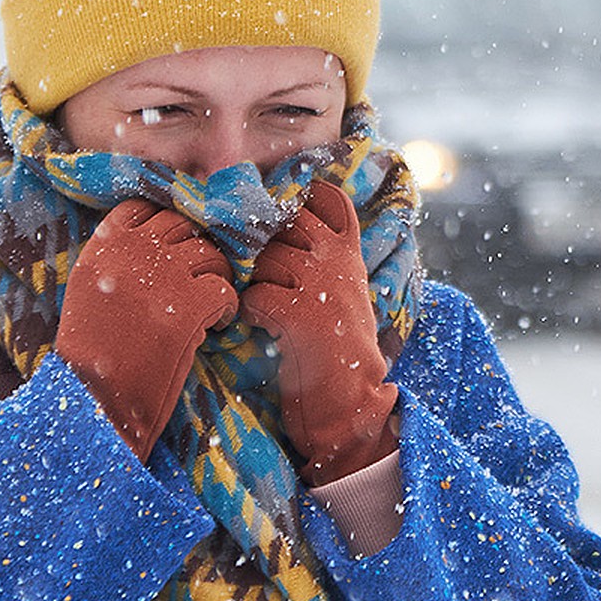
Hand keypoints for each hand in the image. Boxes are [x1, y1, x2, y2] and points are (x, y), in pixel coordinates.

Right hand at [55, 198, 236, 460]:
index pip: (145, 206)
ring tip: (211, 305)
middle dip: (198, 249)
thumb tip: (158, 242)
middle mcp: (132, 252)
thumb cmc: (92, 355)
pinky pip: (225, 289)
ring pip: (211, 254)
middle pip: (183, 225)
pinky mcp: (188, 306)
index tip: (179, 247)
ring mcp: (162, 276)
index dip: (168, 224)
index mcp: (104, 246)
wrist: (93, 399)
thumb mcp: (89, 292)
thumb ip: (117, 259)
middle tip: (202, 278)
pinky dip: (228, 308)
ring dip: (217, 277)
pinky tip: (217, 326)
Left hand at [241, 181, 397, 484]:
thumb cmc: (337, 349)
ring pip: (263, 258)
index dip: (299, 199)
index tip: (281, 218)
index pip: (327, 197)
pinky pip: (254, 295)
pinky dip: (248, 313)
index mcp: (349, 253)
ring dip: (252, 281)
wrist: (351, 403)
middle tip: (259, 273)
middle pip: (284, 220)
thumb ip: (321, 258)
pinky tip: (259, 329)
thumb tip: (275, 230)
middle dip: (263, 243)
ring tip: (263, 310)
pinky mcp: (300, 314)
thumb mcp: (342, 292)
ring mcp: (319, 284)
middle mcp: (336, 261)